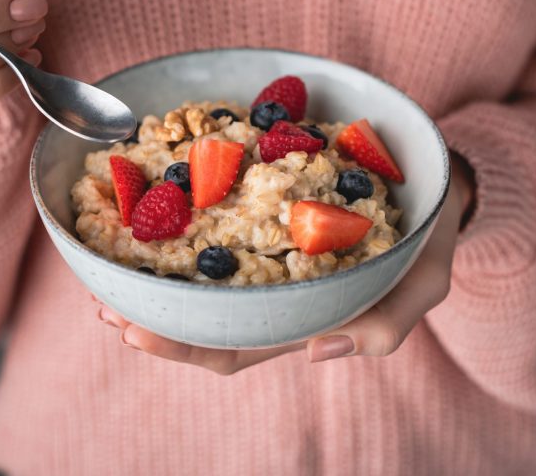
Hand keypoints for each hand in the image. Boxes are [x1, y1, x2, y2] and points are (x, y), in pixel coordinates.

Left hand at [96, 153, 475, 373]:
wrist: (430, 182)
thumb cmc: (426, 239)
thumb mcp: (424, 282)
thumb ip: (387, 323)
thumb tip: (317, 353)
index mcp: (303, 317)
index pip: (235, 347)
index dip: (183, 347)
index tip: (135, 332)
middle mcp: (274, 290)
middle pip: (201, 317)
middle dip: (150, 316)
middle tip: (105, 302)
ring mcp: (266, 252)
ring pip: (200, 276)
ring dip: (152, 275)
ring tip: (106, 264)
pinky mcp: (263, 211)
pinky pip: (214, 220)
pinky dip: (178, 219)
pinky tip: (148, 205)